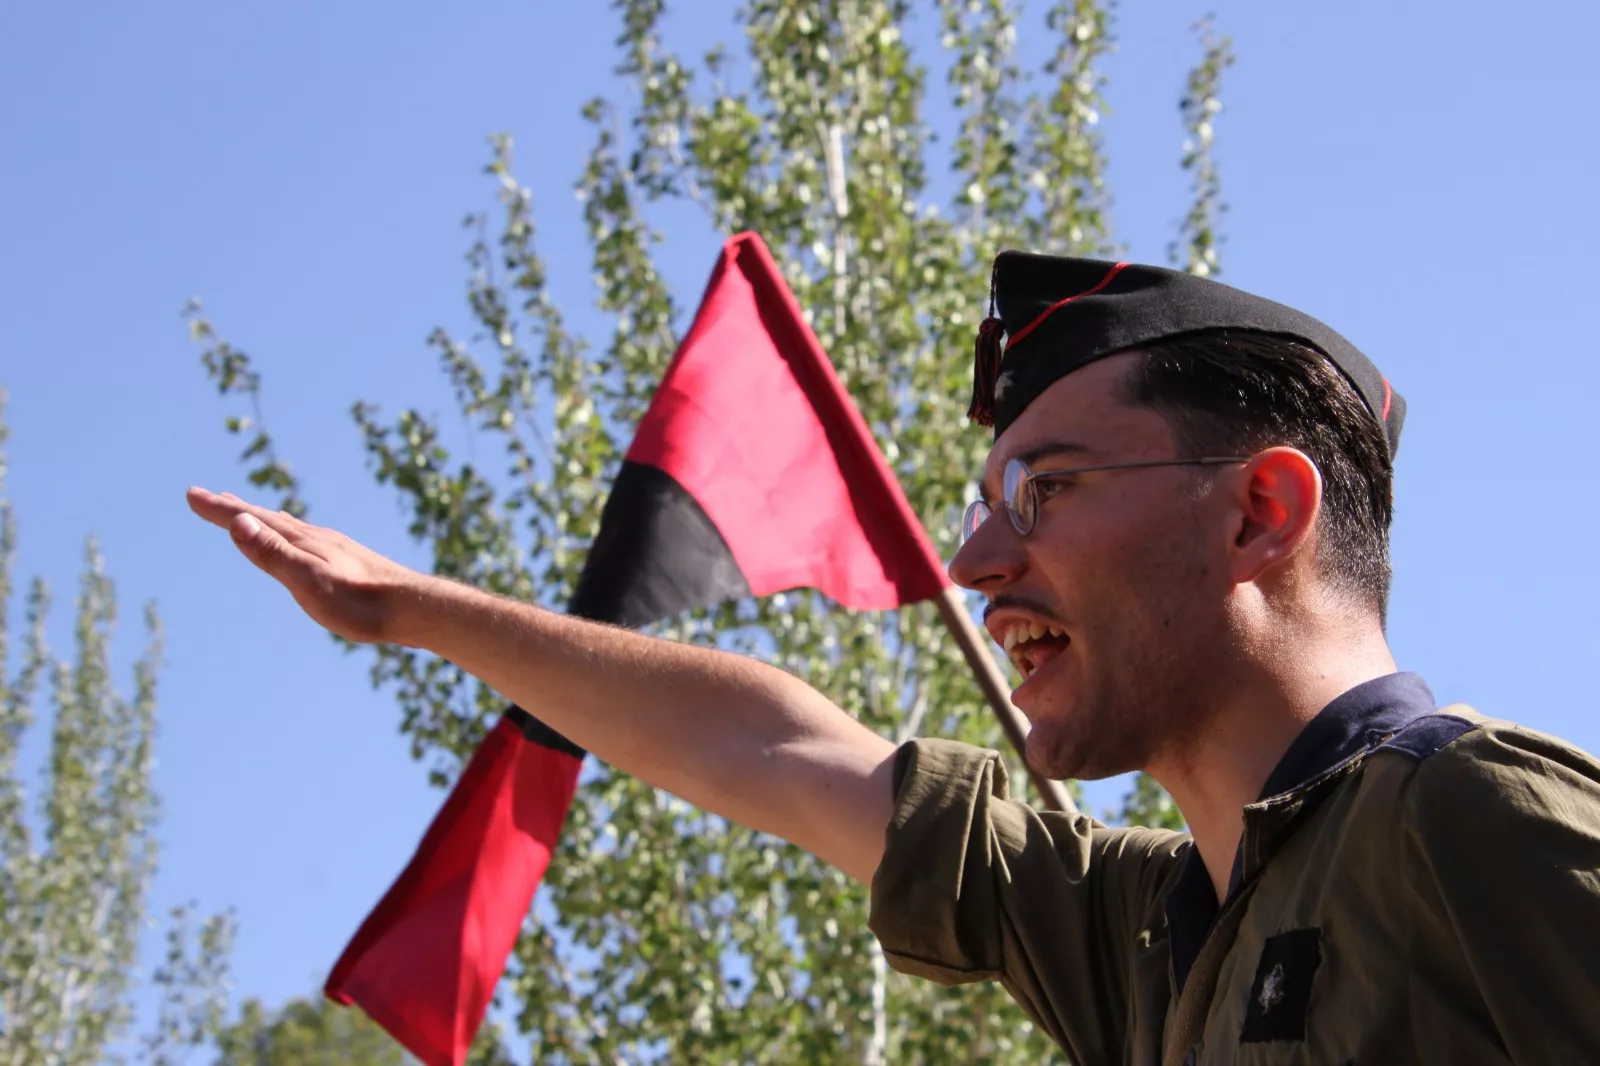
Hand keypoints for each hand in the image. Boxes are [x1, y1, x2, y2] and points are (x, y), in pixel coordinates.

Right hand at [186, 487, 429, 644]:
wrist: (415, 609)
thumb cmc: (360, 603)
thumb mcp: (307, 581)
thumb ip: (272, 553)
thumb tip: (238, 519)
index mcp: (302, 542)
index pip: (251, 520)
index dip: (219, 510)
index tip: (190, 494)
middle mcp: (317, 538)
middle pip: (268, 518)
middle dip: (236, 509)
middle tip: (210, 497)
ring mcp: (335, 549)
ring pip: (290, 528)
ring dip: (264, 519)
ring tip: (248, 515)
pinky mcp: (350, 563)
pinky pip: (309, 541)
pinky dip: (291, 536)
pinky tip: (301, 544)